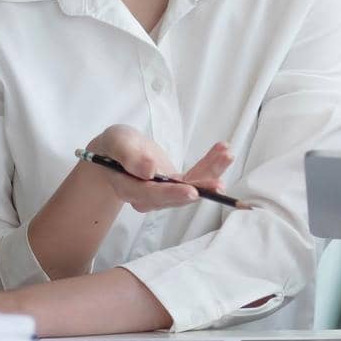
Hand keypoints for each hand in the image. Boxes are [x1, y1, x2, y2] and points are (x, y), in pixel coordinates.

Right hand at [85, 125, 232, 212]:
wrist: (117, 152)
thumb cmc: (113, 146)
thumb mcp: (116, 142)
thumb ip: (129, 156)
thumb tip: (148, 171)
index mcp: (129, 189)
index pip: (152, 195)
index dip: (173, 194)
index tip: (192, 192)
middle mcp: (148, 197)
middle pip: (177, 195)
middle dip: (200, 186)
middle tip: (220, 182)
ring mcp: (164, 193)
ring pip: (191, 186)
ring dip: (211, 172)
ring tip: (227, 155)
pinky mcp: (176, 185)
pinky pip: (195, 177)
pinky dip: (209, 164)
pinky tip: (223, 151)